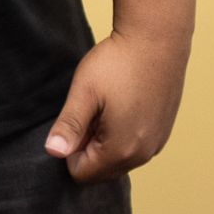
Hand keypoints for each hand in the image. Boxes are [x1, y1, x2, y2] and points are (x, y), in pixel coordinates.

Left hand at [44, 28, 190, 181]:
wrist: (157, 41)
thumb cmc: (117, 64)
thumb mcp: (84, 93)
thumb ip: (69, 126)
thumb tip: (52, 152)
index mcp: (122, 150)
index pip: (81, 173)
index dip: (68, 148)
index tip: (73, 118)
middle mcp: (143, 155)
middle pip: (100, 170)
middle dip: (86, 146)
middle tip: (87, 110)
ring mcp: (156, 144)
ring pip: (117, 159)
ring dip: (102, 140)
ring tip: (103, 105)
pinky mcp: (162, 132)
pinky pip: (133, 147)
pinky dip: (120, 134)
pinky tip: (119, 103)